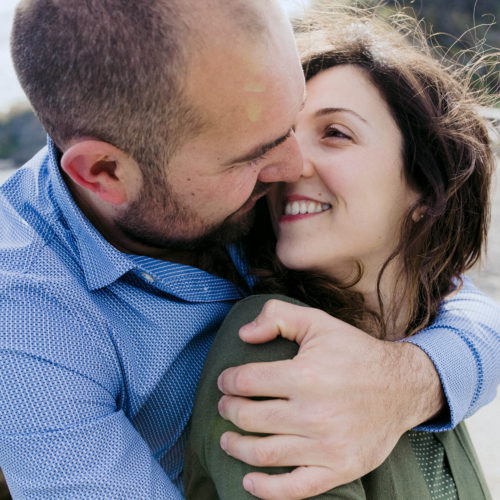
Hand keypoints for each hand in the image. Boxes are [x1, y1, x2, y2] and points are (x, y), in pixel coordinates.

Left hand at [217, 299, 443, 499]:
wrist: (402, 387)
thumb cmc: (355, 353)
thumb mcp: (318, 322)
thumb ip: (276, 316)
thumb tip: (243, 334)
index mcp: (306, 375)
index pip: (247, 382)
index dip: (228, 381)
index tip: (226, 381)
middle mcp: (314, 413)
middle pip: (250, 418)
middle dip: (229, 410)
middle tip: (225, 405)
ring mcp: (327, 446)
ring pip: (264, 453)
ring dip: (236, 446)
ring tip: (227, 438)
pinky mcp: (339, 469)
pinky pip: (295, 488)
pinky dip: (266, 489)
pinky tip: (249, 481)